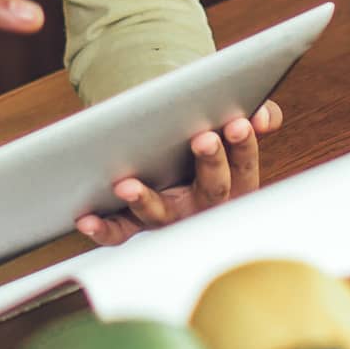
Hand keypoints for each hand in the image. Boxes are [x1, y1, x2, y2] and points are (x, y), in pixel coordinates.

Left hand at [75, 99, 283, 246]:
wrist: (165, 149)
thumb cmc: (200, 133)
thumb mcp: (228, 124)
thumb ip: (254, 115)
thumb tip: (264, 117)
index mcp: (233, 183)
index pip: (244, 165)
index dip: (243, 145)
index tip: (239, 122)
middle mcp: (203, 206)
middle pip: (212, 189)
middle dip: (209, 163)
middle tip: (202, 138)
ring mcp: (169, 217)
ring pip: (161, 216)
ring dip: (145, 201)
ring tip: (128, 185)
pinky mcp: (136, 225)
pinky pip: (120, 232)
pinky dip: (103, 229)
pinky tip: (86, 219)